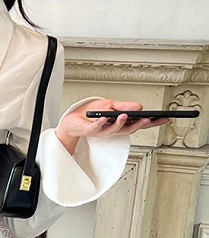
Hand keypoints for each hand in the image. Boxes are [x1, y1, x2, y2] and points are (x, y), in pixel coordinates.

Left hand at [55, 99, 169, 154]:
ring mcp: (102, 131)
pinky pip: (96, 128)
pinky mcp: (90, 131)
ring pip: (115, 130)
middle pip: (130, 129)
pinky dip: (101, 123)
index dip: (152, 122)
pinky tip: (105, 118)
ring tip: (127, 116)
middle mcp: (113, 129)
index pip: (139, 123)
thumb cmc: (91, 114)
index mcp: (120, 123)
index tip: (164, 118)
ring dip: (121, 123)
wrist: (72, 120)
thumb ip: (124, 107)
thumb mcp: (110, 106)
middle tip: (149, 120)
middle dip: (140, 124)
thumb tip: (139, 106)